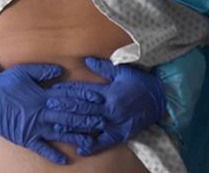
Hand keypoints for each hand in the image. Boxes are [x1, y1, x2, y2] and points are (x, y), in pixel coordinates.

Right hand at [0, 63, 102, 164]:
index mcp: (42, 96)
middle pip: (68, 117)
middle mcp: (41, 114)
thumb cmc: (4, 84)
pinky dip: (53, 155)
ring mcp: (34, 128)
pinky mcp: (26, 138)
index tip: (98, 100)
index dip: (84, 98)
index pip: (68, 97)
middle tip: (102, 121)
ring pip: (59, 133)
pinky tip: (65, 160)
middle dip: (86, 118)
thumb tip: (61, 71)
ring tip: (91, 141)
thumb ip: (43, 71)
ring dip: (76, 137)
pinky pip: (42, 149)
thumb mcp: (23, 71)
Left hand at [46, 58, 165, 154]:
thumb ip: (103, 67)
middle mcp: (110, 109)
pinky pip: (105, 142)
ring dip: (73, 126)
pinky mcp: (120, 134)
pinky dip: (92, 146)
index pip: (84, 91)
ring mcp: (115, 123)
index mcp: (109, 92)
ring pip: (90, 125)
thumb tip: (86, 61)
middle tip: (48, 106)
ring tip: (56, 125)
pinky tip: (80, 149)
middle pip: (83, 108)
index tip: (54, 90)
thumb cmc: (140, 82)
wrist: (160, 99)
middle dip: (65, 107)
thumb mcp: (123, 70)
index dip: (68, 91)